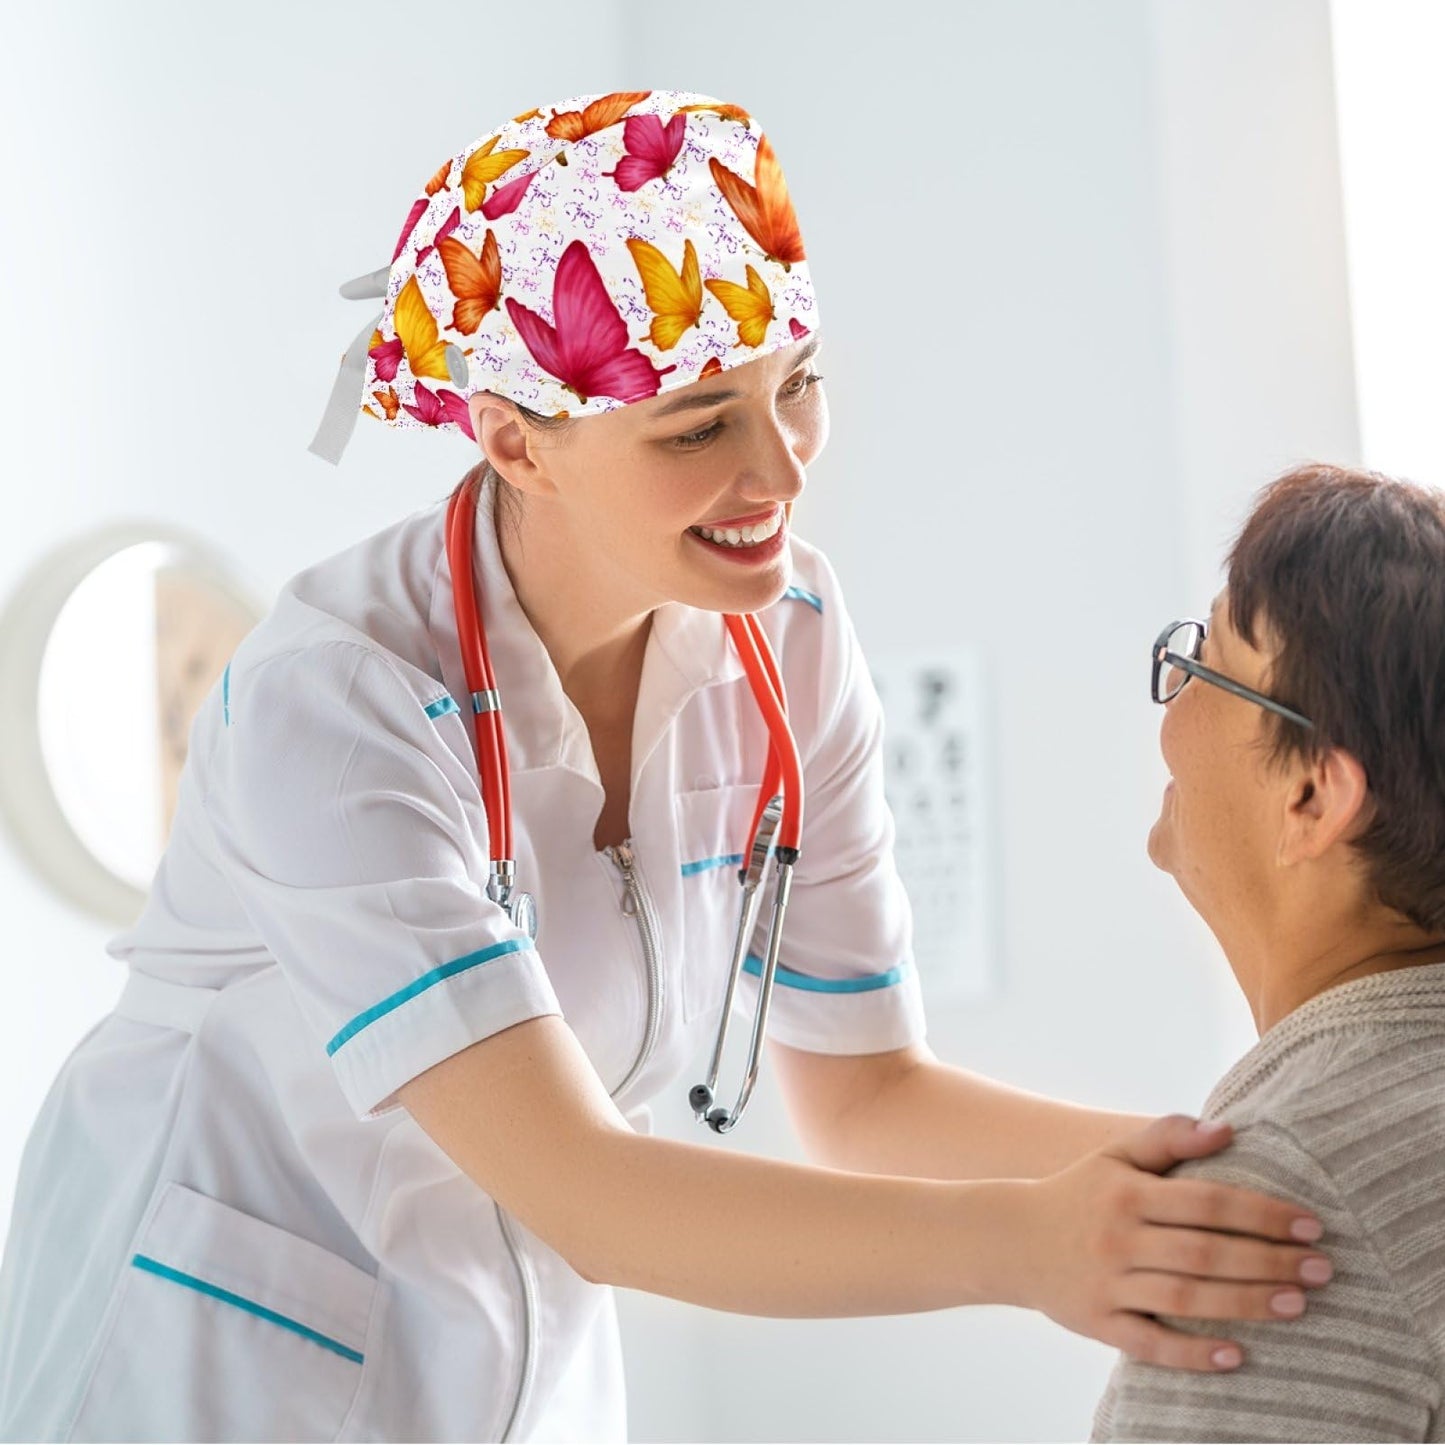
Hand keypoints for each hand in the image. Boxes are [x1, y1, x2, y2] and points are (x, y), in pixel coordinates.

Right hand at [1010, 1114, 1330, 1371]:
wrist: (1009, 1238)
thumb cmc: (1078, 1193)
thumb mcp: (1113, 1155)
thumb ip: (1167, 1136)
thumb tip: (1228, 1128)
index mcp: (1127, 1192)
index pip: (1206, 1202)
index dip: (1262, 1212)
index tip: (1310, 1223)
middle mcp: (1118, 1238)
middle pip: (1205, 1253)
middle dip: (1268, 1261)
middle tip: (1322, 1269)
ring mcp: (1107, 1283)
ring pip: (1186, 1298)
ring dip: (1246, 1304)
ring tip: (1297, 1305)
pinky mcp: (1097, 1323)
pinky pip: (1149, 1344)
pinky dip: (1192, 1354)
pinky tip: (1235, 1355)